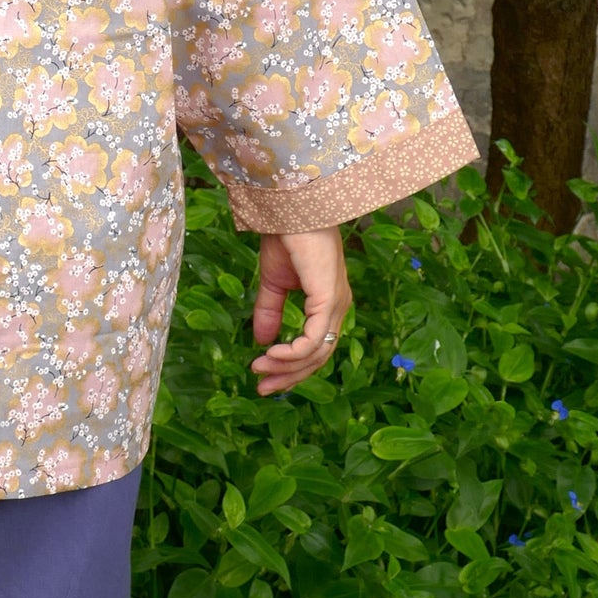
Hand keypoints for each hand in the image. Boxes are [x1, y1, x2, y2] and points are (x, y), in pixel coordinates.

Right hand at [249, 228, 350, 394]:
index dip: (291, 367)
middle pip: (319, 357)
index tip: (262, 377)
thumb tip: (261, 342)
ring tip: (259, 368)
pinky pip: (314, 339)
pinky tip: (272, 354)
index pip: (316, 348)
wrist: (289, 209)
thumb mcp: (273, 283)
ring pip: (317, 353)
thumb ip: (270, 312)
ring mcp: (336, 304)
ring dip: (287, 367)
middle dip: (289, 376)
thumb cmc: (286, 237)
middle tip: (262, 388)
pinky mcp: (329, 299)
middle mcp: (338, 307)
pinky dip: (293, 353)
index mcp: (328, 304)